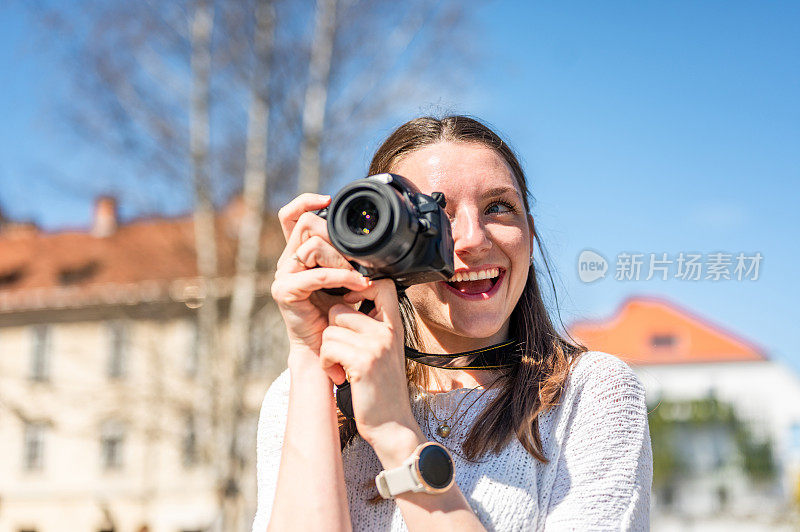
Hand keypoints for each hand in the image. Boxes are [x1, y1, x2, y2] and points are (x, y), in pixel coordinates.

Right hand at [271, 193, 369, 370]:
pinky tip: (357, 283)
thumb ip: (348, 256)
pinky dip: (341, 276)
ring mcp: (283, 275)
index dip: (305, 201)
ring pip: (311, 246)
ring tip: (359, 275)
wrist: (327, 347)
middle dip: (336, 236)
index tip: (329, 199)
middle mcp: (288, 261)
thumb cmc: (340, 313)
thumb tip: (365, 236)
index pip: (291, 215)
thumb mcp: (347, 277)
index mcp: (299, 253)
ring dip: (341, 258)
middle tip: (357, 258)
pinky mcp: (285, 292)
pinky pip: (316, 274)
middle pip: (307, 224)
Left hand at [320, 280, 424, 463]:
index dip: (358, 288)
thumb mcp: (383, 351)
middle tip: (341, 354)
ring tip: (341, 368)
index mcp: (394, 325)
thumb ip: (371, 327)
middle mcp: (388, 330)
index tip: (349, 306)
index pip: (381, 284)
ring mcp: (377, 344)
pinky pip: (328, 347)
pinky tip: (340, 377)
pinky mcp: (363, 360)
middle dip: (331, 331)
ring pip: (330, 328)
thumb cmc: (382, 389)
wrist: (392, 424)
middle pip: (340, 309)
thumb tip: (342, 303)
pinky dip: (327, 364)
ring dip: (327, 351)